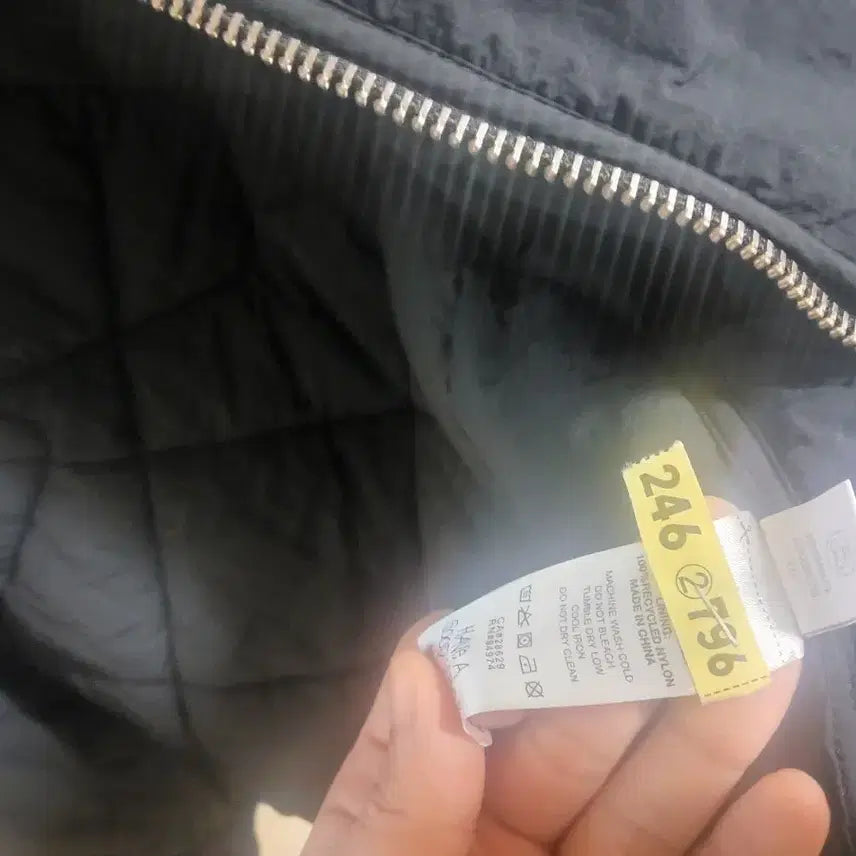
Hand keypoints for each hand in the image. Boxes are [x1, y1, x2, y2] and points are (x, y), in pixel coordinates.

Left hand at [301, 500, 829, 855]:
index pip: (479, 695)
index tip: (583, 577)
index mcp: (426, 799)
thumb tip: (426, 665)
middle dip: (645, 663)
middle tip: (706, 593)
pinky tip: (793, 799)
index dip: (529, 632)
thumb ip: (392, 795)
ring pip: (653, 804)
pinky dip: (748, 849)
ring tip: (766, 662)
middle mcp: (507, 831)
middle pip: (584, 735)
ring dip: (713, 738)